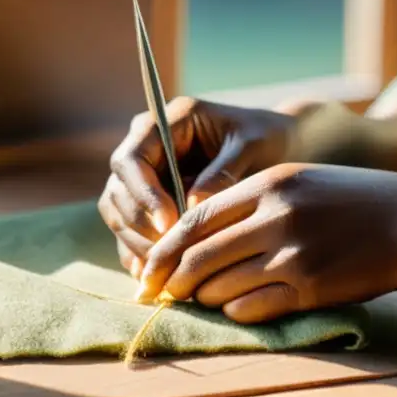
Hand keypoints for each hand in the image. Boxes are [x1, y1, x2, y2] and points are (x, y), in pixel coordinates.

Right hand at [98, 97, 301, 277]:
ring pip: (119, 212)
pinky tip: (157, 275)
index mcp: (168, 121)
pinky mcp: (149, 201)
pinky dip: (139, 252)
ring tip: (164, 271)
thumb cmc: (267, 138)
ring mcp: (144, 175)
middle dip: (138, 225)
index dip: (144, 194)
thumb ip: (223, 173)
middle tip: (166, 257)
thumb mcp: (253, 147)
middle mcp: (147, 145)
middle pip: (118, 189)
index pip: (132, 158)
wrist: (278, 145)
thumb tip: (191, 209)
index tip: (170, 224)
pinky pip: (131, 229)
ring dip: (136, 243)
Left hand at [135, 163, 396, 323]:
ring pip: (222, 287)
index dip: (164, 248)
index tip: (147, 268)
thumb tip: (195, 236)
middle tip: (155, 296)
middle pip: (200, 257)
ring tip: (199, 299)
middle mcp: (274, 218)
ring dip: (203, 298)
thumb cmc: (348, 200)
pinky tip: (235, 307)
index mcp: (267, 186)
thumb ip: (247, 202)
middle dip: (170, 281)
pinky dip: (235, 311)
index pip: (195, 219)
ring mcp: (292, 255)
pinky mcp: (309, 288)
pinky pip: (253, 308)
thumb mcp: (296, 182)